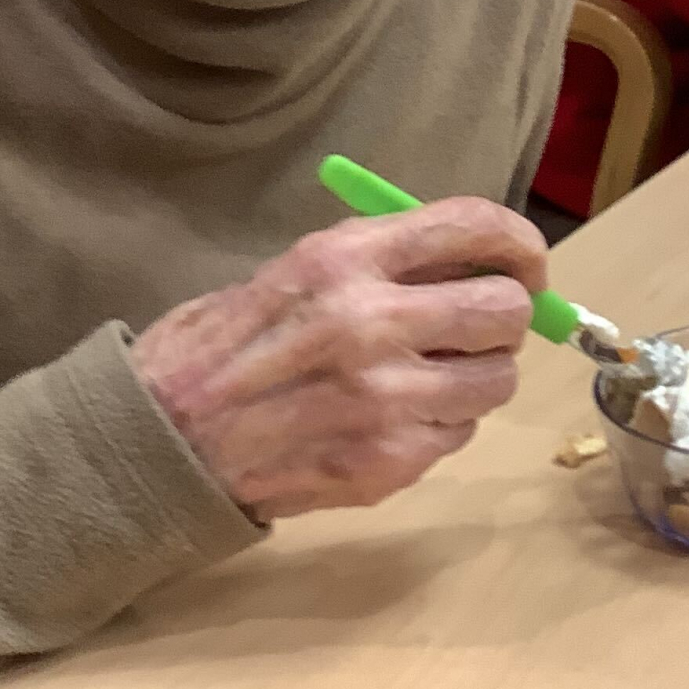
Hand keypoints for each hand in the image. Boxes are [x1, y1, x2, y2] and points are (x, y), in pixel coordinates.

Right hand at [132, 198, 546, 519]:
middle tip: (479, 327)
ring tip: (427, 378)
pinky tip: (387, 420)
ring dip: (477, 376)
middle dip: (505, 316)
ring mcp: (386, 399)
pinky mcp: (389, 461)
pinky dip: (439, 425)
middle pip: (507, 308)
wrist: (164, 438)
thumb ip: (381, 262)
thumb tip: (474, 262)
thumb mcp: (293, 270)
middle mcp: (373, 322)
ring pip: (497, 378)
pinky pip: (459, 433)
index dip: (520, 243)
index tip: (525, 263)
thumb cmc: (223, 346)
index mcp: (345, 259)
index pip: (476, 227)